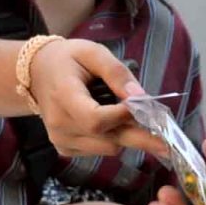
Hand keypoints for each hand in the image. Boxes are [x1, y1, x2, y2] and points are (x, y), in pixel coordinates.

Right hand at [28, 40, 161, 160]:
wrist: (37, 73)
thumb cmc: (68, 59)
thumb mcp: (93, 53)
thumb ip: (117, 73)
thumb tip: (141, 97)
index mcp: (64, 97)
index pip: (96, 120)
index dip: (123, 117)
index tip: (147, 108)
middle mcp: (60, 125)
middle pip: (108, 140)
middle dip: (141, 137)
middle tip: (168, 141)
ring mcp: (61, 140)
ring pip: (109, 148)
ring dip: (125, 135)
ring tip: (128, 115)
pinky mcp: (65, 149)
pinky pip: (100, 150)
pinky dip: (111, 139)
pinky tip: (109, 122)